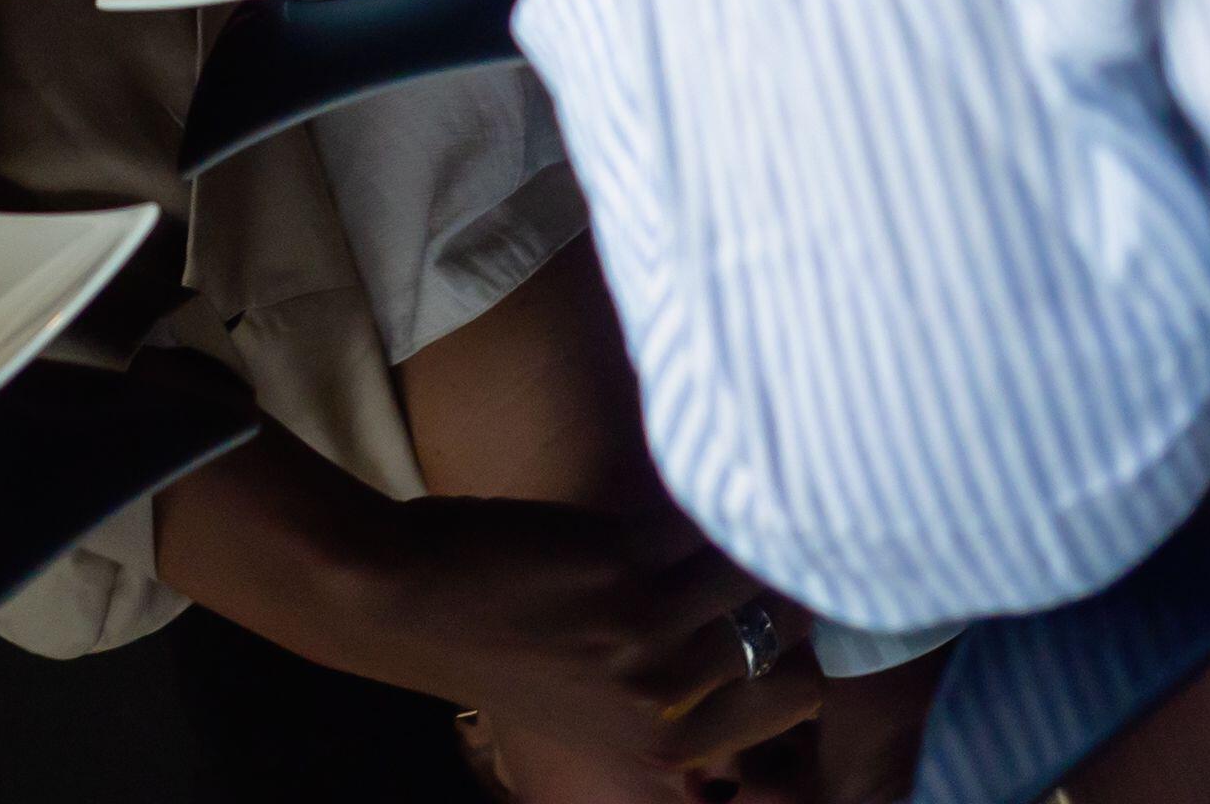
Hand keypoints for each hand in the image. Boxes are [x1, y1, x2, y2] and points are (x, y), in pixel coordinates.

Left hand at [389, 494, 832, 789]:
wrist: (399, 601)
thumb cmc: (495, 646)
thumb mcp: (595, 709)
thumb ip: (675, 704)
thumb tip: (760, 664)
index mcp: (662, 751)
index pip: (795, 701)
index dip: (810, 650)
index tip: (807, 609)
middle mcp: (663, 705)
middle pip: (791, 640)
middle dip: (801, 589)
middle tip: (800, 545)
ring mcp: (645, 637)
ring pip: (757, 574)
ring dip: (763, 528)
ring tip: (771, 492)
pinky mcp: (619, 566)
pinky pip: (702, 524)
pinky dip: (710, 491)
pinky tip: (711, 458)